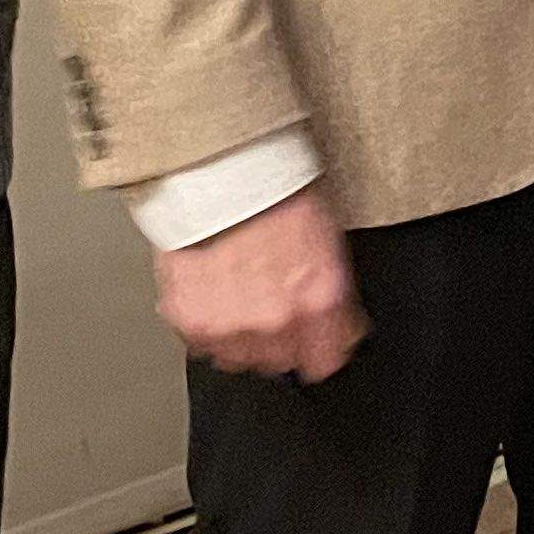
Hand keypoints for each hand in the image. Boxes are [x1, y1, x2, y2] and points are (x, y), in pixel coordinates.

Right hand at [155, 186, 365, 380]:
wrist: (224, 171)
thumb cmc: (277, 193)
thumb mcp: (328, 241)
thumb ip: (333, 296)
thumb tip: (342, 328)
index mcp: (318, 301)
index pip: (325, 360)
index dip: (321, 348)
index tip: (316, 341)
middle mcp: (276, 321)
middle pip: (280, 362)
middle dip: (279, 341)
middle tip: (271, 307)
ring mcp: (230, 325)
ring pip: (239, 359)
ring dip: (241, 338)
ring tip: (240, 300)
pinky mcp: (191, 320)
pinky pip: (202, 344)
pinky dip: (207, 326)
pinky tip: (215, 295)